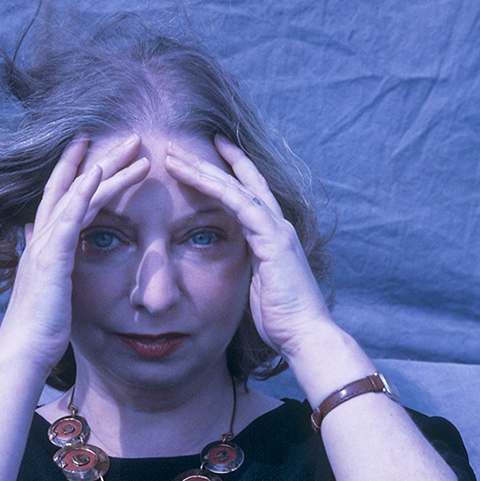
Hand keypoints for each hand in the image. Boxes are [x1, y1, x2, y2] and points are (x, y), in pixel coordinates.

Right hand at [0, 134, 149, 373]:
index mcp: (43, 248)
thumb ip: (46, 263)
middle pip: (68, 186)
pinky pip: (68, 217)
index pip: (60, 199)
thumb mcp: (47, 291)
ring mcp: (43, 247)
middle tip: (126, 136)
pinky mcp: (50, 259)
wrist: (22, 354)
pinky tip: (99, 172)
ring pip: (75, 195)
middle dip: (95, 158)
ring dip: (104, 167)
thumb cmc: (38, 332)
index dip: (78, 172)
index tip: (96, 150)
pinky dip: (83, 192)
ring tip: (135, 146)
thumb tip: (38, 240)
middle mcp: (40, 239)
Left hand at [164, 136, 334, 362]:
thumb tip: (229, 268)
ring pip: (236, 188)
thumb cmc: (282, 321)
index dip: (229, 173)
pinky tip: (195, 175)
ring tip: (173, 156)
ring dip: (203, 170)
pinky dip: (217, 187)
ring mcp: (277, 230)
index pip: (249, 195)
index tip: (206, 156)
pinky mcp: (273, 240)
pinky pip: (241, 205)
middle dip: (211, 161)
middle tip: (181, 144)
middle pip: (242, 182)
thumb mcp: (257, 288)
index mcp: (274, 237)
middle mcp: (278, 226)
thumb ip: (246, 269)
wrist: (306, 336)